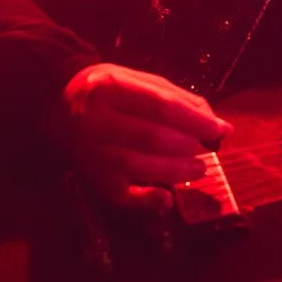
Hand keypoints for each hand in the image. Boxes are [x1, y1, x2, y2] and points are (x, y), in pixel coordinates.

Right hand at [60, 64, 231, 212]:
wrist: (60, 100)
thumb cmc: (110, 89)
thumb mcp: (140, 80)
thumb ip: (177, 97)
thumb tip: (215, 122)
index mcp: (111, 87)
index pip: (161, 106)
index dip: (196, 121)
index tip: (221, 130)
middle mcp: (96, 119)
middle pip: (151, 137)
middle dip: (188, 146)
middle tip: (209, 150)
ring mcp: (91, 151)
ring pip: (139, 166)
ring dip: (176, 171)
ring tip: (198, 169)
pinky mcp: (91, 176)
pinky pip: (121, 195)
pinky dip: (146, 200)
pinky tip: (167, 198)